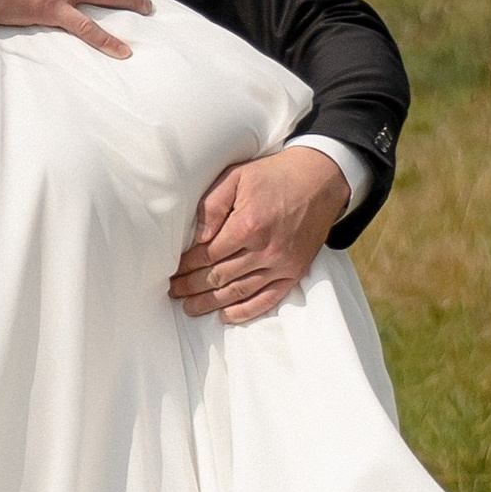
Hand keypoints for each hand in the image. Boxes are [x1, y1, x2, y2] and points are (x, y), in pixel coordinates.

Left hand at [169, 146, 348, 322]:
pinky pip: (268, 299)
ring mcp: (282, 264)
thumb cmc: (273, 176)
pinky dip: (245, 310)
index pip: (207, 255)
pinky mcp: (295, 272)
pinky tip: (225, 315)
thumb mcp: (237, 176)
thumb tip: (197, 236)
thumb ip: (212, 205)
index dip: (186, 266)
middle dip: (192, 287)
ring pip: (239, 291)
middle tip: (173, 291)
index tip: (171, 271)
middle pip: (219, 276)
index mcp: (247, 225)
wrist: (320, 180)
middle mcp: (265, 249)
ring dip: (211, 302)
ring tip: (190, 307)